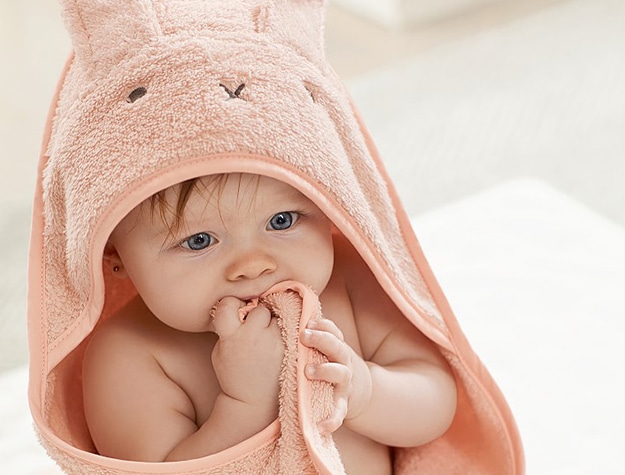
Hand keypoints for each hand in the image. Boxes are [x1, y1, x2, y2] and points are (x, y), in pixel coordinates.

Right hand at [211, 297, 283, 406]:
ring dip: (275, 324)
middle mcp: (253, 336)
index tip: (237, 313)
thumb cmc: (234, 375)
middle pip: (259, 309)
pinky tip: (281, 343)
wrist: (252, 402)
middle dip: (258, 316)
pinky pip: (292, 328)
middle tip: (258, 331)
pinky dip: (288, 332)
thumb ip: (229, 328)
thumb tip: (241, 307)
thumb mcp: (220, 351)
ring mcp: (274, 341)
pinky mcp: (290, 347)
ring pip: (278, 317)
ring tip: (271, 340)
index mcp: (231, 336)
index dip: (232, 305)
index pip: (228, 304)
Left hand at [301, 318, 371, 433]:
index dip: (323, 326)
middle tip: (304, 336)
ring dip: (325, 370)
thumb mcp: (328, 348)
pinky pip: (339, 412)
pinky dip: (332, 420)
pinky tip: (321, 426)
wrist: (357, 389)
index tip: (306, 323)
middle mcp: (344, 363)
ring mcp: (344, 384)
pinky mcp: (342, 404)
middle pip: (338, 348)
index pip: (334, 332)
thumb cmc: (332, 363)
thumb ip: (315, 334)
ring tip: (307, 371)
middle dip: (322, 340)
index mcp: (338, 348)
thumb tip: (298, 318)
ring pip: (340, 374)